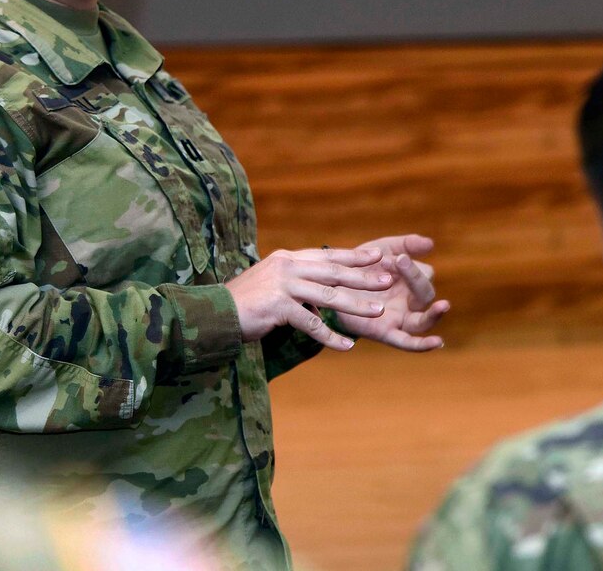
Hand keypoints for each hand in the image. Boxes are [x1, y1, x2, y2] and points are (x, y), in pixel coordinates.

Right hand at [225, 246, 393, 350]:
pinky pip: (310, 323)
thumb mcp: (273, 287)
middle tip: (388, 281)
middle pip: (332, 272)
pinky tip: (346, 347)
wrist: (214, 313)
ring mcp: (281, 285)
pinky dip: (330, 337)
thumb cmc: (245, 303)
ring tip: (378, 311)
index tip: (378, 256)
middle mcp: (286, 267)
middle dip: (363, 277)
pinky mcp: (276, 306)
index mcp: (287, 259)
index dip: (353, 257)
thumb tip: (320, 304)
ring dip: (355, 305)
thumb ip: (297, 289)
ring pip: (327, 295)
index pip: (326, 256)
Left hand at [329, 234, 448, 351]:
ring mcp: (399, 319)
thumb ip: (405, 244)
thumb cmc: (358, 267)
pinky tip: (437, 342)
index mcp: (409, 283)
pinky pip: (407, 342)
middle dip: (415, 277)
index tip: (390, 256)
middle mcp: (408, 303)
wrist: (328, 285)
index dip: (409, 264)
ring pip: (424, 321)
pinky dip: (422, 345)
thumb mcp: (381, 249)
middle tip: (400, 261)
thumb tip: (431, 243)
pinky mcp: (385, 332)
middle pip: (425, 294)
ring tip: (444, 305)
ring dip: (435, 314)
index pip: (425, 273)